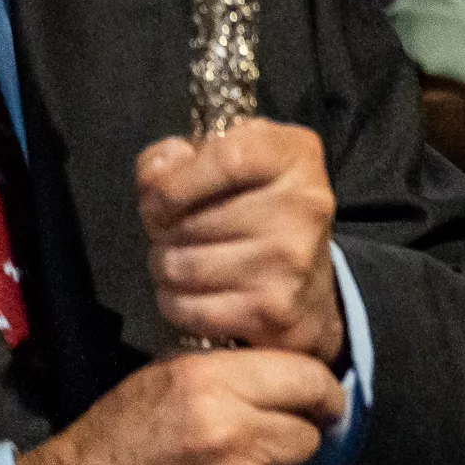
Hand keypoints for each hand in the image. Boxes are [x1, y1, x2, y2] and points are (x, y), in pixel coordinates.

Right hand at [16, 349, 343, 464]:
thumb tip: (287, 374)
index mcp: (211, 387)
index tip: (324, 401)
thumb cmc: (111, 447)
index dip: (323, 392)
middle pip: (307, 433)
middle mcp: (231, 436)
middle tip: (256, 442)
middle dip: (290, 437)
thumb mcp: (162, 381)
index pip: (308, 378)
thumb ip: (230, 372)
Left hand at [137, 121, 343, 364]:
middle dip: (163, 232)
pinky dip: (175, 303)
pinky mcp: (274, 308)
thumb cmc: (257, 212)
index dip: (175, 183)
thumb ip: (179, 158)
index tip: (160, 200)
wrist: (310, 289)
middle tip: (177, 235)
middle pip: (189, 221)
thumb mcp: (229, 165)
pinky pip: (187, 307)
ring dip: (165, 268)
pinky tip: (195, 294)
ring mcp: (291, 259)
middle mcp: (303, 204)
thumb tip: (154, 174)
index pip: (227, 158)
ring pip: (180, 266)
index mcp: (295, 155)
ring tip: (185, 262)